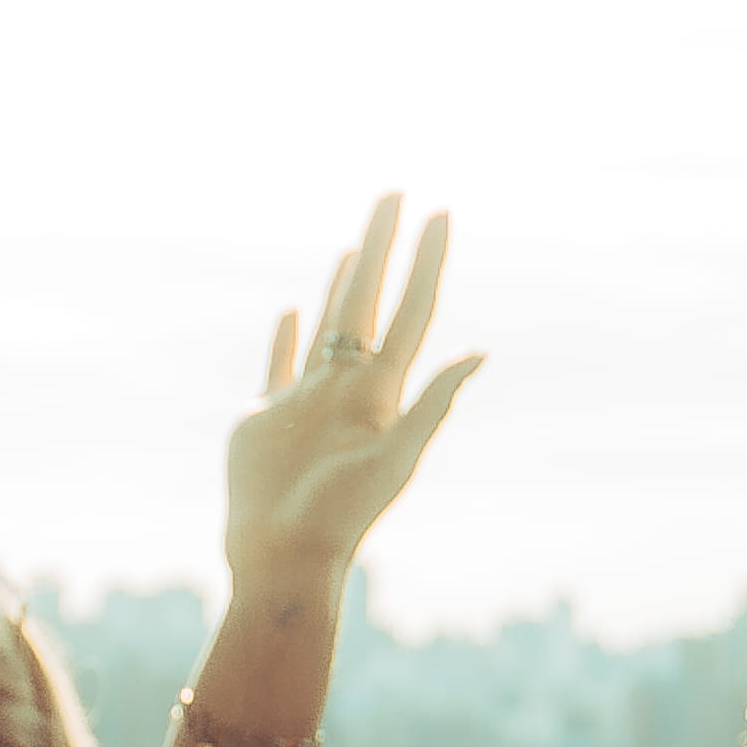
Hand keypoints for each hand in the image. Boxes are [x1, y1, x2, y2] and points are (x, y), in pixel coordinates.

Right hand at [221, 199, 480, 595]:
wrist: (280, 554)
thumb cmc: (340, 515)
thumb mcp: (394, 460)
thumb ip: (433, 405)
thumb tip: (479, 353)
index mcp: (383, 392)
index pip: (412, 311)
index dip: (427, 262)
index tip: (440, 213)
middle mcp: (350, 387)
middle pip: (370, 301)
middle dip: (385, 246)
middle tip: (394, 192)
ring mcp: (308, 399)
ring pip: (330, 326)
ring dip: (345, 283)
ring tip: (360, 247)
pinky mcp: (266, 416)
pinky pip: (281, 364)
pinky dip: (286, 335)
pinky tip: (293, 310)